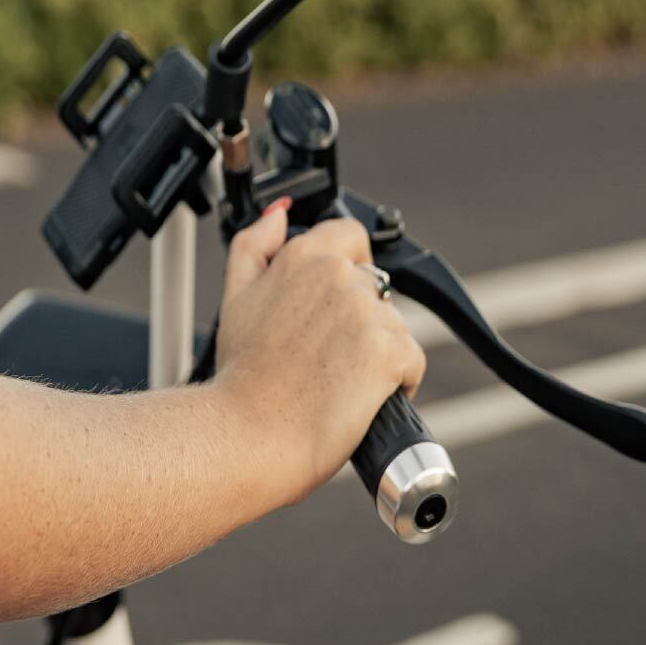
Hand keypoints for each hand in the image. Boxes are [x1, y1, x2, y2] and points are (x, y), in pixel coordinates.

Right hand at [213, 201, 426, 509]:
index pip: (350, 233)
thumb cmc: (242, 374)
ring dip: (375, 351)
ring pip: (392, 325)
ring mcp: (368, 312)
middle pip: (373, 287)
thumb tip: (280, 211)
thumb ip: (256, 241)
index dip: (344, 268)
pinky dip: (396, 382)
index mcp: (303, 254)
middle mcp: (339, 275)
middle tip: (322, 354)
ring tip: (336, 378)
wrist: (251, 433)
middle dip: (357, 317)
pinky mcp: (391, 351)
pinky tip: (361, 396)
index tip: (328, 305)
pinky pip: (411, 361)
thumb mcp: (234, 294)